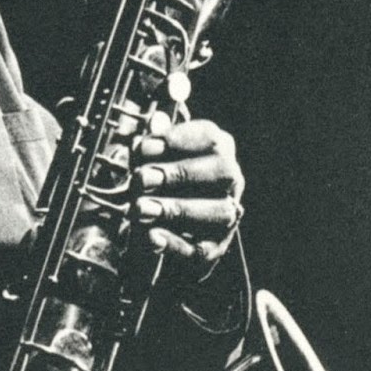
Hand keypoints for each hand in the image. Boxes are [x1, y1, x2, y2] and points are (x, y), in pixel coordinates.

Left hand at [131, 119, 244, 276]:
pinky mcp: (214, 246)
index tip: (145, 148)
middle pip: (222, 172)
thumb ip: (151, 143)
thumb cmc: (153, 183)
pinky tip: (151, 237)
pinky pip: (202, 249)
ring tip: (140, 209)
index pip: (212, 139)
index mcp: (216, 150)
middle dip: (177, 175)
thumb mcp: (147, 158)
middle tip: (141, 179)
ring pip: (217, 211)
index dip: (179, 140)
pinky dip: (174, 243)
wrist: (152, 226)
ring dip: (176, 209)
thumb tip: (154, 121)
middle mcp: (229, 181)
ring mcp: (226, 214)